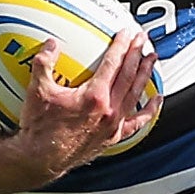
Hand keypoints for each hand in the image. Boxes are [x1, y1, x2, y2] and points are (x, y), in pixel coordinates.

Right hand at [13, 27, 158, 181]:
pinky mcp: (112, 137)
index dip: (122, 46)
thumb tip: (51, 45)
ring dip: (145, 74)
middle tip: (142, 39)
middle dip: (137, 54)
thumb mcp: (38, 92)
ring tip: (152, 59)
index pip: (113, 64)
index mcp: (93, 97)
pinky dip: (149, 111)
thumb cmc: (39, 131)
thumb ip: (44, 64)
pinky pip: (136, 123)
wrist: (41, 159)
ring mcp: (113, 124)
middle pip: (129, 75)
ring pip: (135, 94)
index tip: (127, 33)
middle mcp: (108, 110)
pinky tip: (156, 101)